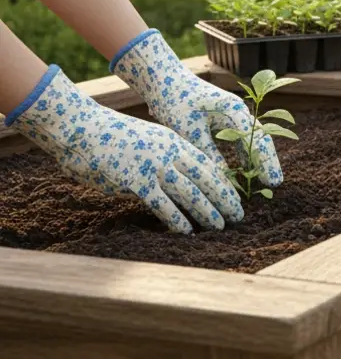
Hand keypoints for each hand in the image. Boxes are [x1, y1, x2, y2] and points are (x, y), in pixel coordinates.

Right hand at [8, 66, 244, 233]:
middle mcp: (169, 153)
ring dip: (207, 211)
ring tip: (221, 225)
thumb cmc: (111, 137)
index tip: (235, 196)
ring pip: (190, 193)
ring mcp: (154, 166)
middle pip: (206, 178)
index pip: (207, 164)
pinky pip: (162, 205)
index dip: (222, 182)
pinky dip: (176, 220)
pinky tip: (187, 231)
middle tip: (239, 215)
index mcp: (174, 141)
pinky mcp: (136, 181)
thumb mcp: (146, 141)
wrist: (82, 127)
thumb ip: (162, 159)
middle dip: (225, 198)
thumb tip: (171, 181)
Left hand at [111, 29, 282, 187]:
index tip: (271, 182)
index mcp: (234, 111)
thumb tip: (223, 182)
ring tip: (265, 179)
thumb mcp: (190, 132)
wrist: (163, 80)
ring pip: (252, 138)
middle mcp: (238, 111)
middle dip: (268, 161)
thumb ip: (209, 156)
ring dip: (258, 158)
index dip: (265, 162)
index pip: (257, 139)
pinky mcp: (224, 118)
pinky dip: (245, 153)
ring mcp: (233, 114)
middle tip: (275, 184)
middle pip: (261, 138)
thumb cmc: (175, 102)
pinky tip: (245, 168)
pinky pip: (240, 138)